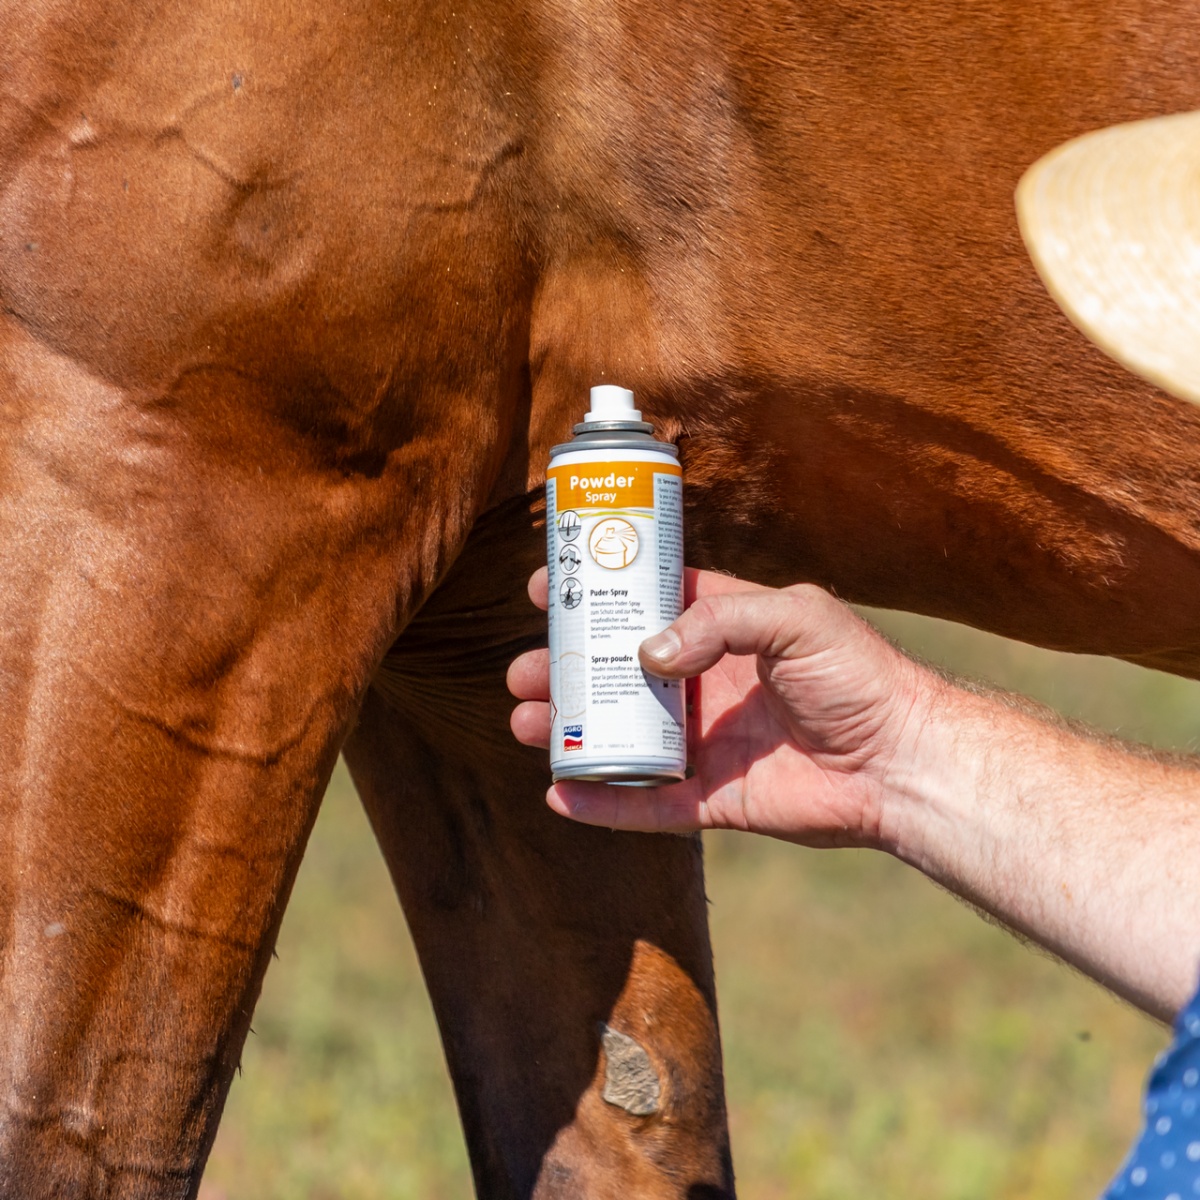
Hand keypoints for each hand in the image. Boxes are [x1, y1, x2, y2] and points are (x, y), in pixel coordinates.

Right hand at [508, 568, 936, 846]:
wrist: (903, 760)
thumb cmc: (859, 675)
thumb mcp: (795, 616)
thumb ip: (719, 618)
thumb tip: (645, 653)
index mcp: (723, 628)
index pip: (644, 606)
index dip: (595, 598)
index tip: (544, 592)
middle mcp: (705, 684)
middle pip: (617, 675)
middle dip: (565, 671)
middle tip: (522, 671)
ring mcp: (705, 743)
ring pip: (620, 737)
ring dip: (571, 731)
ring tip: (525, 722)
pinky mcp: (713, 799)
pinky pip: (646, 804)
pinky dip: (602, 802)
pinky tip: (559, 792)